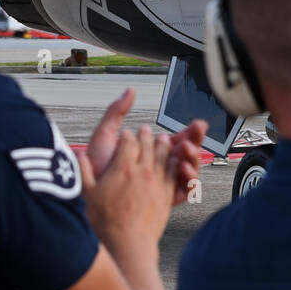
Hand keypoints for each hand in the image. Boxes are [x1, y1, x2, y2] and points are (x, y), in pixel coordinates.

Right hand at [78, 124, 174, 246]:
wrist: (128, 242)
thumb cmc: (106, 222)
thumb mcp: (87, 194)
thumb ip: (84, 171)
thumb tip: (78, 155)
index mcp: (122, 168)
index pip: (128, 143)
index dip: (127, 136)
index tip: (126, 133)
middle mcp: (142, 171)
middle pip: (147, 145)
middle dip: (145, 135)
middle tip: (144, 130)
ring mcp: (157, 181)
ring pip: (163, 155)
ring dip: (163, 144)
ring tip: (162, 138)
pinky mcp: (167, 193)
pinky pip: (173, 171)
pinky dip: (174, 161)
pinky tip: (174, 159)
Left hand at [87, 90, 204, 205]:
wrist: (91, 197)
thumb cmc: (96, 170)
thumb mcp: (104, 136)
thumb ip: (116, 113)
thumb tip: (130, 91)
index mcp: (149, 152)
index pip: (175, 140)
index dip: (188, 131)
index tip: (196, 123)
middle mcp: (159, 167)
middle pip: (186, 152)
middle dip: (195, 139)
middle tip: (198, 130)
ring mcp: (164, 183)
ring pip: (189, 168)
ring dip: (193, 157)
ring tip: (186, 148)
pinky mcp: (165, 198)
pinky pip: (186, 189)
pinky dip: (190, 179)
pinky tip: (184, 168)